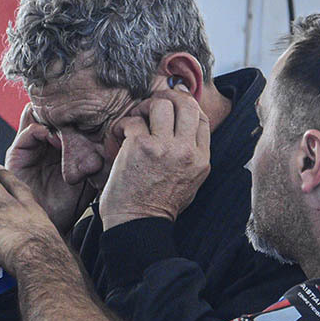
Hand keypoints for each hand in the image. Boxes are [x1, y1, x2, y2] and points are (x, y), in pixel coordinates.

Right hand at [4, 104, 88, 232]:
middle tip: (82, 117)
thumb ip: (95, 159)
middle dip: (68, 115)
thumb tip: (111, 140)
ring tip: (69, 130)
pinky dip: (42, 131)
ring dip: (55, 121)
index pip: (67, 122)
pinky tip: (56, 140)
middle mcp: (43, 146)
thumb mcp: (88, 178)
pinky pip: (29, 132)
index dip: (80, 118)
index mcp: (59, 149)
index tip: (95, 118)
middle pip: (53, 117)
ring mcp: (30, 148)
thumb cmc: (66, 207)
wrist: (48, 225)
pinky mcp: (17, 154)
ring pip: (41, 119)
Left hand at [99, 89, 210, 227]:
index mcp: (201, 160)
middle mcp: (186, 151)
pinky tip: (118, 137)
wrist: (138, 224)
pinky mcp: (141, 146)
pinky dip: (123, 125)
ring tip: (135, 119)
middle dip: (168, 96)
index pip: (200, 117)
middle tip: (152, 103)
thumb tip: (183, 128)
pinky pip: (133, 121)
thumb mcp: (189, 181)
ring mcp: (164, 147)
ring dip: (144, 107)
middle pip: (186, 104)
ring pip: (160, 105)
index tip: (173, 101)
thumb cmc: (157, 205)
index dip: (186, 104)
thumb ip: (190, 155)